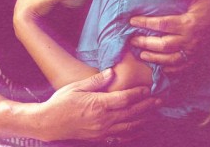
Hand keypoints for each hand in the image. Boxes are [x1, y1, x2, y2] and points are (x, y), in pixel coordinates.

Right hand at [36, 69, 159, 141]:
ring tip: (154, 113)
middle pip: (132, 113)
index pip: (125, 99)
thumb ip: (96, 81)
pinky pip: (121, 138)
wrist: (49, 123)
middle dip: (147, 106)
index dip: (139, 94)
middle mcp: (103, 119)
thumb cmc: (61, 103)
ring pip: (130, 126)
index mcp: (98, 104)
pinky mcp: (100, 138)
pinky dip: (133, 133)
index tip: (148, 89)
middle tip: (160, 101)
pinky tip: (139, 128)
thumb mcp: (77, 87)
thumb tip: (112, 72)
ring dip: (144, 119)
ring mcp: (103, 131)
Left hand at [129, 0, 209, 71]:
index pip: (162, 24)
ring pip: (172, 59)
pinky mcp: (201, 56)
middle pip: (163, 45)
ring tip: (142, 55)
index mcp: (189, 23)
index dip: (145, 23)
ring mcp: (196, 50)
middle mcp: (191, 39)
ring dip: (155, 58)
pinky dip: (172, 69)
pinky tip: (162, 67)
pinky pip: (185, 67)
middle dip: (146, 43)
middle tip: (133, 41)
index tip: (132, 21)